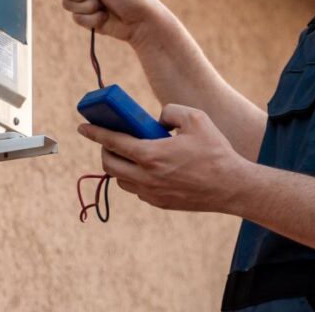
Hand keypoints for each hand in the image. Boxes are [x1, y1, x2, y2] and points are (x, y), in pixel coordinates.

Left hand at [78, 104, 250, 212]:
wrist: (232, 186)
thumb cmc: (215, 151)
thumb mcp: (195, 118)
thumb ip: (169, 112)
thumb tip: (156, 120)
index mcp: (151, 154)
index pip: (113, 142)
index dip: (94, 132)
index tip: (82, 127)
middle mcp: (147, 177)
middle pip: (109, 164)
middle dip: (104, 150)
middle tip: (110, 139)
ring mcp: (152, 194)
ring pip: (121, 179)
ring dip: (118, 165)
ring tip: (127, 152)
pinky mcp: (161, 203)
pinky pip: (137, 190)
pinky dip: (134, 177)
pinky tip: (145, 167)